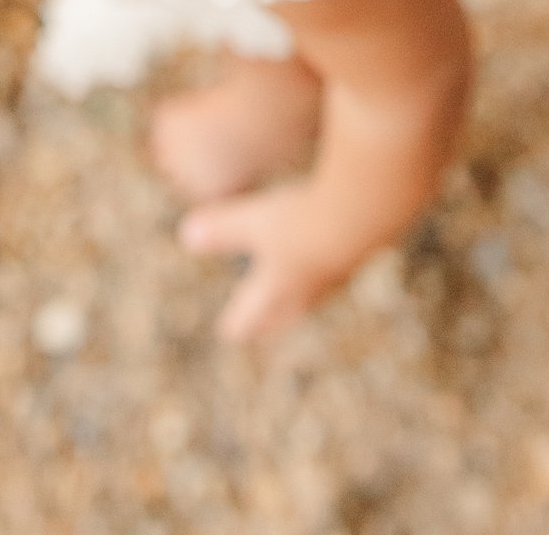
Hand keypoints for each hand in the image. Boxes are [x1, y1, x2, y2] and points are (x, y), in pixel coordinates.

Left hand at [180, 180, 360, 341]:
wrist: (362, 215)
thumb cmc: (301, 221)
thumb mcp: (253, 221)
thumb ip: (221, 230)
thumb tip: (186, 234)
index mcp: (276, 287)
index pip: (251, 312)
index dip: (238, 321)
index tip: (228, 333)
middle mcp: (305, 289)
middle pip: (283, 312)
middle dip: (269, 320)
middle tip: (261, 328)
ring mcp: (334, 275)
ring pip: (312, 295)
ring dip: (298, 300)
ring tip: (294, 297)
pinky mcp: (356, 256)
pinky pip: (333, 273)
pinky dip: (322, 273)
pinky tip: (326, 261)